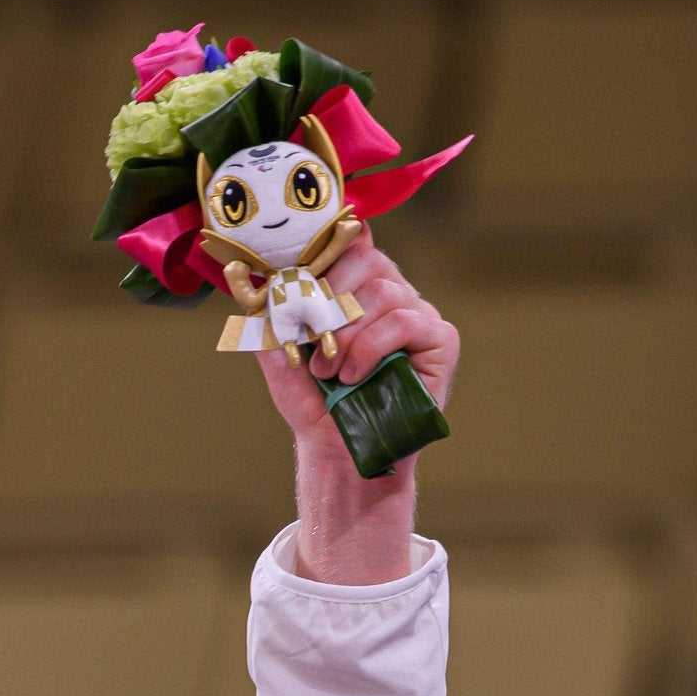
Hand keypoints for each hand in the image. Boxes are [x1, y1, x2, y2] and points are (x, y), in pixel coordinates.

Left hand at [254, 227, 457, 457]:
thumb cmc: (316, 405)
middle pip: (366, 260)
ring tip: (330, 372)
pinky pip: (405, 321)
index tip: (298, 273)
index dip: (326, 250)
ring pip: (383, 291)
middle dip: (328, 300)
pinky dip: (371, 347)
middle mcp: (392, 294)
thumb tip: (255, 294)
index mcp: (358, 289)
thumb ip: (270, 325)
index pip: (350, 244)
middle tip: (311, 343)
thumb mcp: (282, 361)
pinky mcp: (441, 340)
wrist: (340, 451)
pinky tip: (354, 376)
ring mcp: (420, 314)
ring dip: (347, 333)